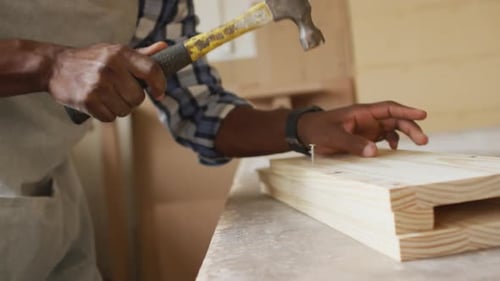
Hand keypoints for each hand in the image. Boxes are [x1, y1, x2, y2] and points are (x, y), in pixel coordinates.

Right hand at [47, 42, 166, 121]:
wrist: (55, 67)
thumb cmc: (91, 60)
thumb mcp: (114, 51)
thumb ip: (140, 54)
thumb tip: (164, 48)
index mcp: (120, 53)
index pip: (152, 70)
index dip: (160, 84)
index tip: (159, 93)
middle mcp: (110, 67)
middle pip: (139, 98)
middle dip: (132, 99)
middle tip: (119, 92)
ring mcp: (98, 85)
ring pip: (125, 110)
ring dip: (119, 108)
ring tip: (107, 97)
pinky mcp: (87, 101)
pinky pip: (109, 118)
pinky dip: (106, 115)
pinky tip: (98, 103)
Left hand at [297, 101, 428, 156]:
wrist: (305, 132)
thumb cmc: (317, 130)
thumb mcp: (333, 136)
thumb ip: (352, 143)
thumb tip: (375, 151)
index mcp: (362, 112)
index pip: (389, 109)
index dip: (406, 111)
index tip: (423, 114)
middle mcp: (367, 119)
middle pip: (394, 119)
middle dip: (410, 127)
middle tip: (423, 140)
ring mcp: (366, 128)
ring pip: (391, 128)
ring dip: (404, 135)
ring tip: (418, 143)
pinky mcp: (363, 137)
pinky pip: (382, 138)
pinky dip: (391, 142)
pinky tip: (393, 150)